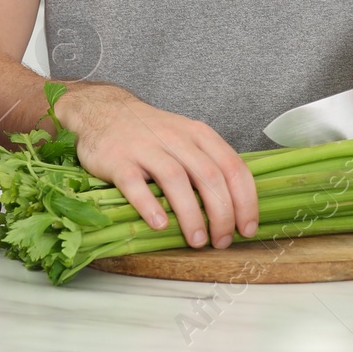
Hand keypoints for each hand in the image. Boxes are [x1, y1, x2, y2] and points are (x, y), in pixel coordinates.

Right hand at [56, 83, 258, 249]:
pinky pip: (135, 184)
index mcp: (199, 134)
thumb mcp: (187, 138)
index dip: (245, 200)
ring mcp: (146, 147)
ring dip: (191, 214)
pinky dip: (150, 205)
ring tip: (197, 241)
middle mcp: (176, 137)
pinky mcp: (118, 160)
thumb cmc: (152, 133)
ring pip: (176, 179)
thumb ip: (208, 164)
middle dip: (221, 213)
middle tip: (222, 241)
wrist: (105, 110)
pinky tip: (160, 225)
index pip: (233, 166)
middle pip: (209, 175)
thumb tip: (234, 208)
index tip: (247, 228)